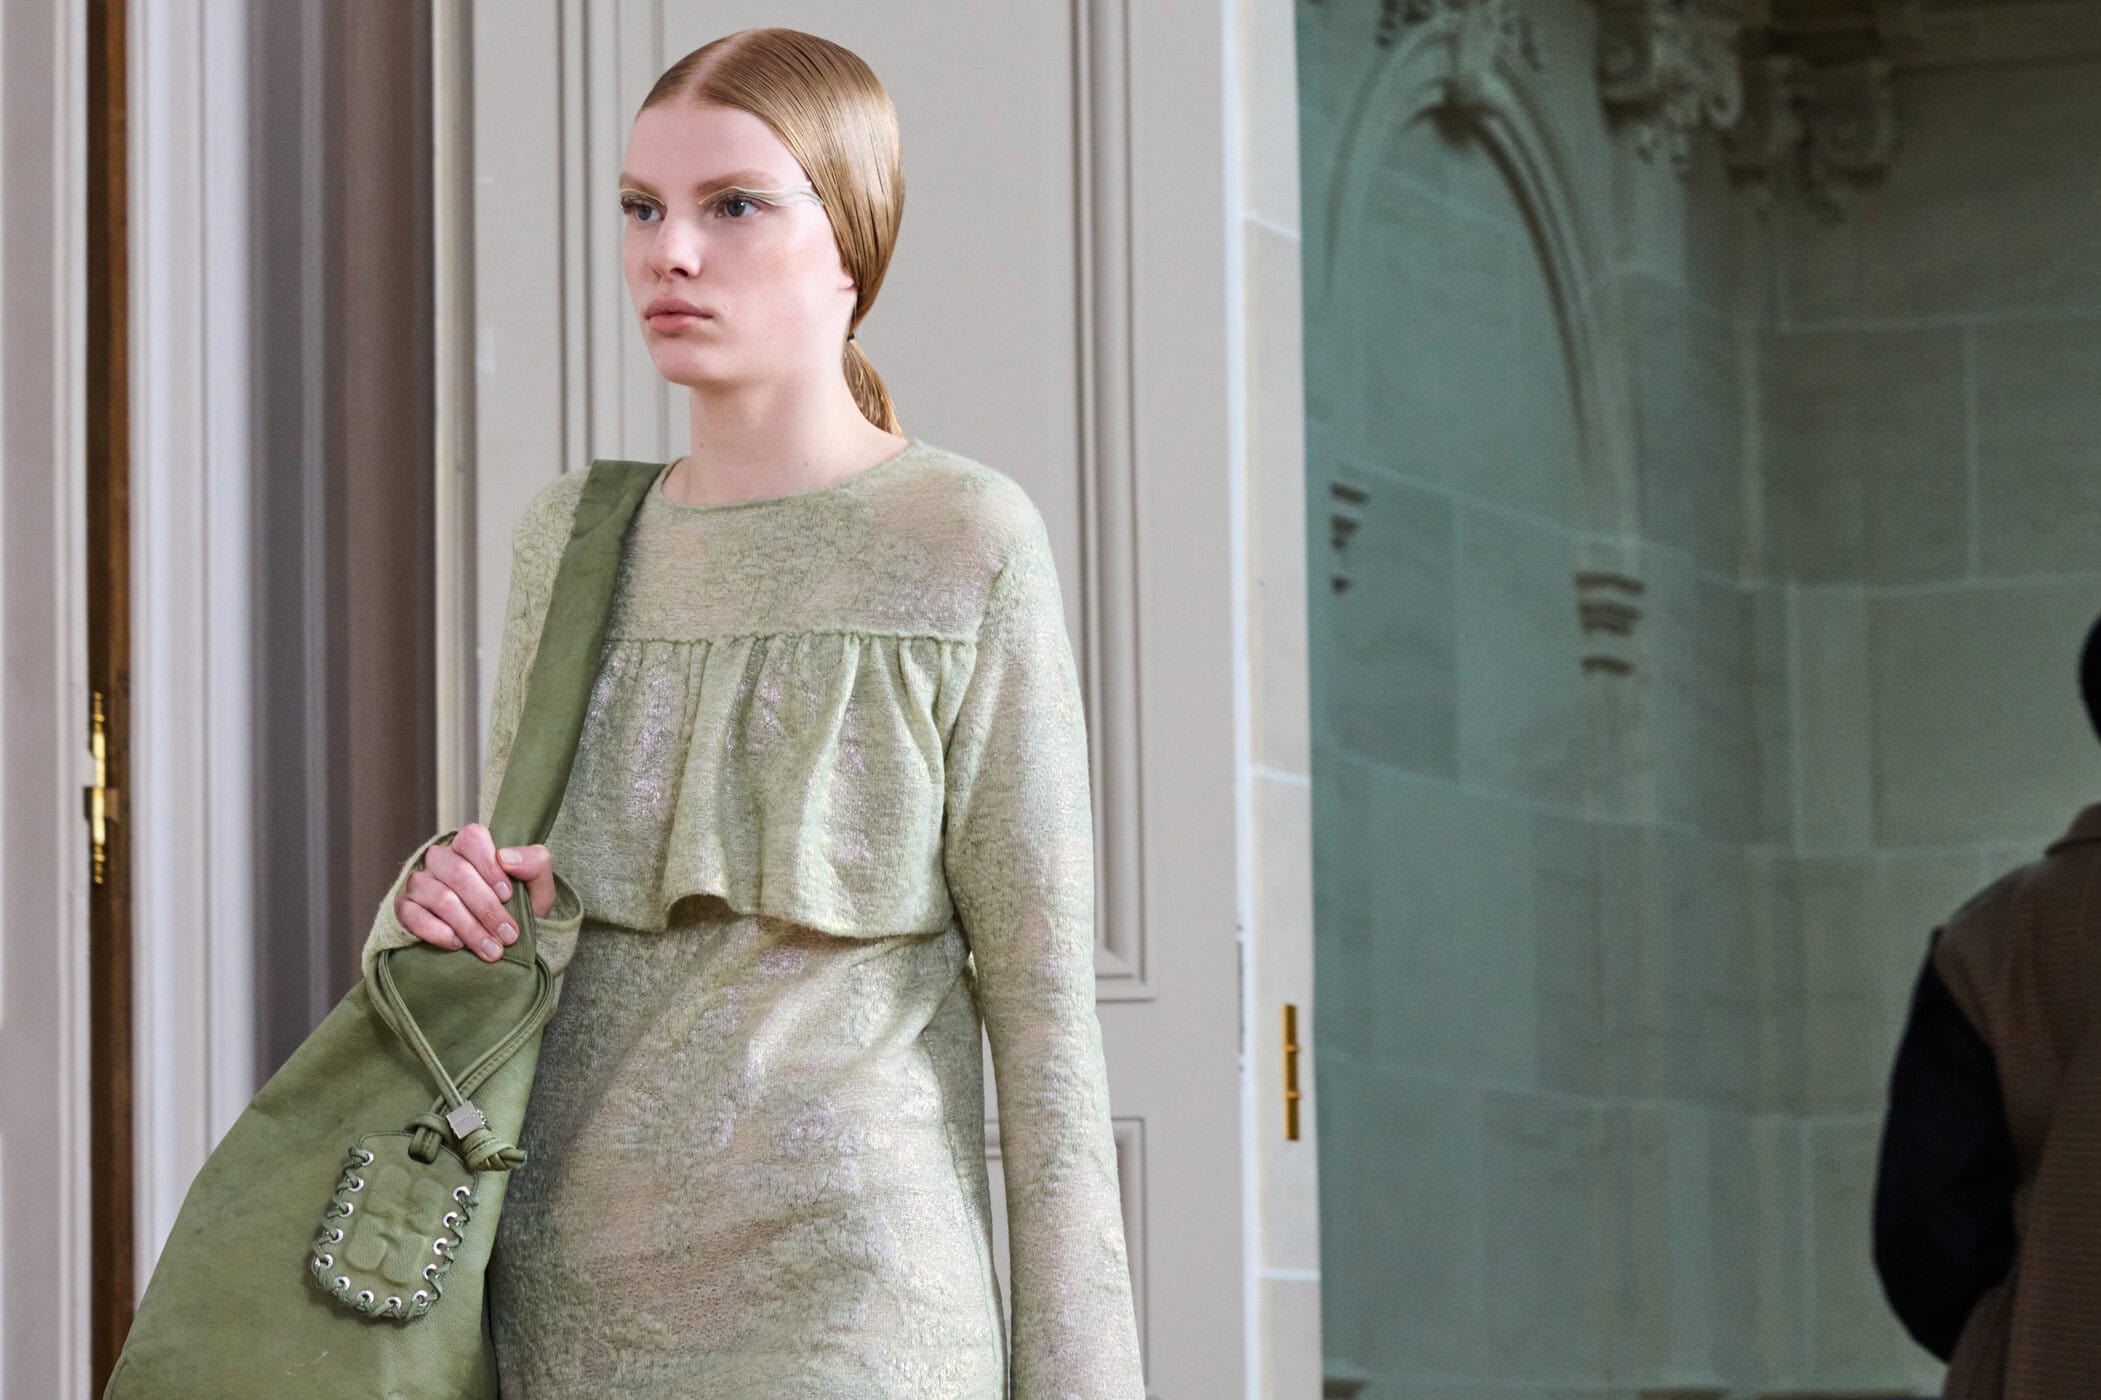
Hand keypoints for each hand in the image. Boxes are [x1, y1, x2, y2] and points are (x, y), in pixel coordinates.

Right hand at [393, 822, 555, 962]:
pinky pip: (411, 915)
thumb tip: (506, 857)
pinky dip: (436, 932)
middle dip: (487, 908)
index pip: (472, 839)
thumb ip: (535, 863)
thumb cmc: (519, 909)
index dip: (490, 867)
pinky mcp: (404, 908)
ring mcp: (419, 883)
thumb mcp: (538, 888)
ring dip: (469, 927)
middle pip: (459, 874)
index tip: (508, 895)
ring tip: (491, 949)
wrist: (500, 945)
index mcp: (470, 846)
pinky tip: (457, 945)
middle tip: (508, 935)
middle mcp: (440, 859)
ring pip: (440, 898)